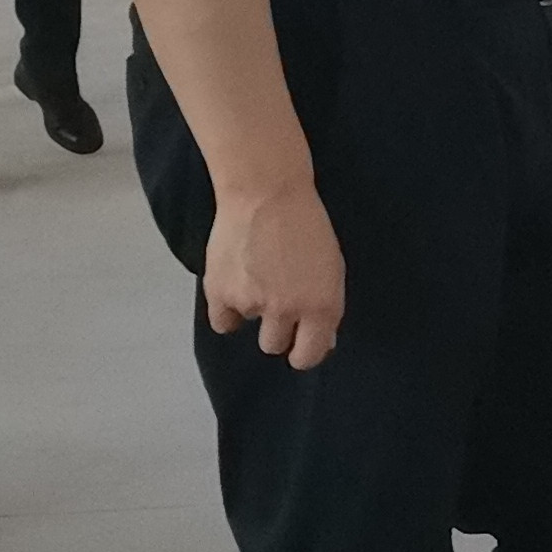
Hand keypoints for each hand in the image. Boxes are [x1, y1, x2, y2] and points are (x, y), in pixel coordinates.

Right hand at [205, 178, 345, 369]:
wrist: (266, 195)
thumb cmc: (308, 228)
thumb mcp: (332, 269)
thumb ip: (324, 307)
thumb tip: (321, 341)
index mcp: (322, 307)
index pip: (309, 356)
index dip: (304, 354)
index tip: (300, 347)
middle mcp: (286, 311)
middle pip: (274, 345)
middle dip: (277, 331)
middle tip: (277, 304)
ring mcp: (250, 303)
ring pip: (249, 327)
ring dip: (253, 310)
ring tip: (257, 278)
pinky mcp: (219, 293)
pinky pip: (223, 322)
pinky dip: (228, 310)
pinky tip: (236, 287)